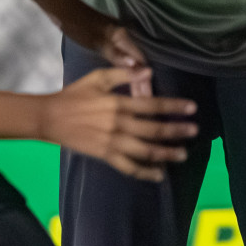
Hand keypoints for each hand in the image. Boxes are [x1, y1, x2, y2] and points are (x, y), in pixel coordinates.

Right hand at [38, 67, 196, 181]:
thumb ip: (122, 74)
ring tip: (182, 154)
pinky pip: (129, 167)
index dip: (173, 106)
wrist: (51, 118)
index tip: (191, 108)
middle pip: (153, 129)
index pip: (152, 105)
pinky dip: (145, 172)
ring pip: (145, 151)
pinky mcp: (106, 156)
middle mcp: (119, 124)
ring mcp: (113, 143)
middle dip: (176, 131)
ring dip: (166, 153)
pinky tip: (159, 174)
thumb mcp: (97, 77)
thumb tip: (148, 71)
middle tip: (194, 131)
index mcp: (117, 103)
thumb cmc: (75, 95)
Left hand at [59, 4, 152, 96]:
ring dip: (134, 79)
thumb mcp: (97, 41)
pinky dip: (125, 74)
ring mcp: (116, 41)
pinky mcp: (107, 44)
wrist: (63, 11)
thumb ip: (115, 54)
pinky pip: (122, 62)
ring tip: (136, 99)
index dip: (145, 79)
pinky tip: (124, 84)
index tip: (148, 98)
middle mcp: (123, 38)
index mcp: (123, 37)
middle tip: (143, 103)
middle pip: (137, 63)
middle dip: (141, 82)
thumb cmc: (78, 26)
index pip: (141, 61)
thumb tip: (136, 65)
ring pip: (130, 63)